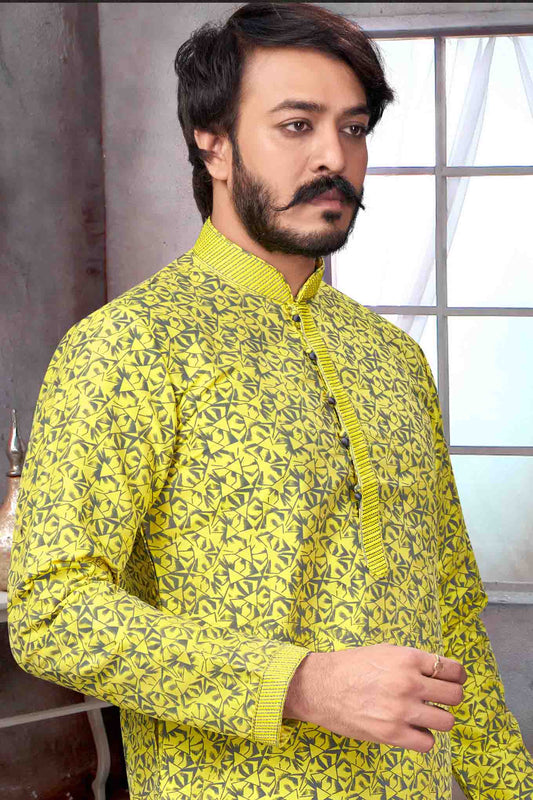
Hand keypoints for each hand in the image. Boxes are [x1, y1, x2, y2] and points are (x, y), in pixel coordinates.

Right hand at [283, 643, 465, 752]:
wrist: (320, 686)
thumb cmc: (351, 666)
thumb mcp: (385, 651)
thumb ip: (414, 661)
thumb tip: (441, 673)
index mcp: (408, 658)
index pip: (454, 670)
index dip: (457, 676)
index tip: (454, 681)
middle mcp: (408, 683)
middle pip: (455, 696)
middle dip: (450, 698)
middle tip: (439, 699)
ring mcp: (401, 710)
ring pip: (447, 721)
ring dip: (438, 719)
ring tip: (425, 715)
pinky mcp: (392, 734)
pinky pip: (428, 743)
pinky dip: (423, 738)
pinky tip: (412, 729)